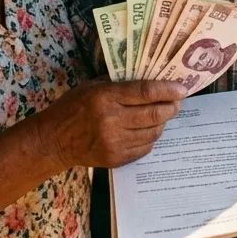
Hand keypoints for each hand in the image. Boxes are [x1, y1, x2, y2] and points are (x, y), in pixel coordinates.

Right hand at [39, 78, 186, 169]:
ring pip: (153, 133)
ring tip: (161, 115)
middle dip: (171, 107)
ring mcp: (114, 143)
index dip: (167, 90)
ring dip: (162, 123)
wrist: (54, 141)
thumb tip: (150, 78)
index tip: (182, 89)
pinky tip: (147, 130)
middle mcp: (111, 121)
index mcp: (105, 97)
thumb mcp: (92, 86)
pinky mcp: (116, 159)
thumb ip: (119, 83)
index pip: (145, 93)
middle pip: (154, 114)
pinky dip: (150, 137)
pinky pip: (144, 148)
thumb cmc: (72, 107)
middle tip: (177, 102)